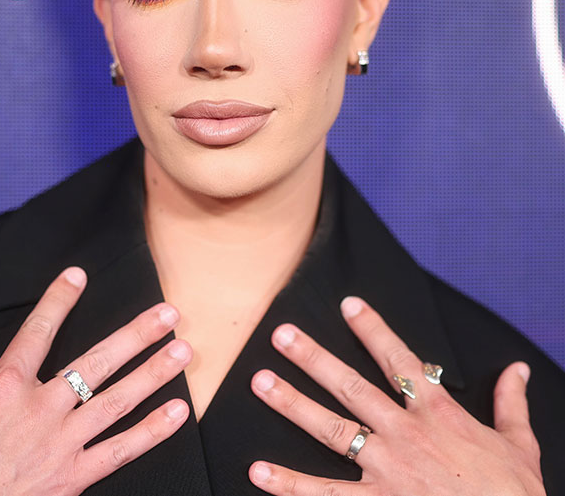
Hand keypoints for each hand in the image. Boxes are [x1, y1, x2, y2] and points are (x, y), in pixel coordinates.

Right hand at [0, 267, 190, 495]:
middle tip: (168, 314)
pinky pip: (119, 451)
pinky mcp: (72, 477)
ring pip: (117, 401)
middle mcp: (41, 410)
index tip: (79, 276)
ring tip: (182, 352)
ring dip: (153, 374)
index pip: (37, 332)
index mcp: (4, 388)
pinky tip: (176, 413)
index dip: (58, 300)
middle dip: (136, 335)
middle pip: (97, 363)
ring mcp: (61, 444)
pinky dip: (151, 432)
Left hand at [248, 297, 544, 495]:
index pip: (400, 360)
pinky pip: (326, 494)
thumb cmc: (514, 495)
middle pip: (351, 387)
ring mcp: (387, 470)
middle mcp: (406, 435)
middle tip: (281, 334)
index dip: (372, 329)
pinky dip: (290, 484)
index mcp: (439, 414)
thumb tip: (518, 369)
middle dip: (313, 358)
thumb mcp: (520, 445)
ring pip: (330, 429)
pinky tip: (259, 471)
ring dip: (292, 404)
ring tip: (259, 381)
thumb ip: (511, 404)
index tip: (348, 303)